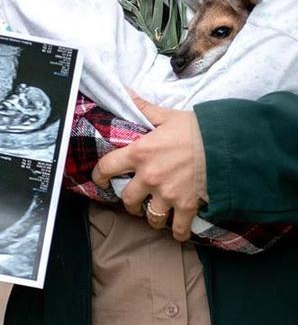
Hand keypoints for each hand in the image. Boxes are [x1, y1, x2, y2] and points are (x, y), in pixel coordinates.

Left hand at [91, 94, 206, 241]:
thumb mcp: (166, 116)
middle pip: (127, 199)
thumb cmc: (196, 128)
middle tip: (135, 199)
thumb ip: (143, 108)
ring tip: (154, 212)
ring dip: (151, 216)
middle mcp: (150, 176)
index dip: (99, 176)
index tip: (100, 180)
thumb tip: (125, 92)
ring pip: (150, 216)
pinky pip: (178, 228)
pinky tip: (178, 229)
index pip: (107, 167)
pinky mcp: (186, 205)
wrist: (226, 144)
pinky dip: (177, 231)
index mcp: (140, 152)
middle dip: (129, 201)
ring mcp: (167, 194)